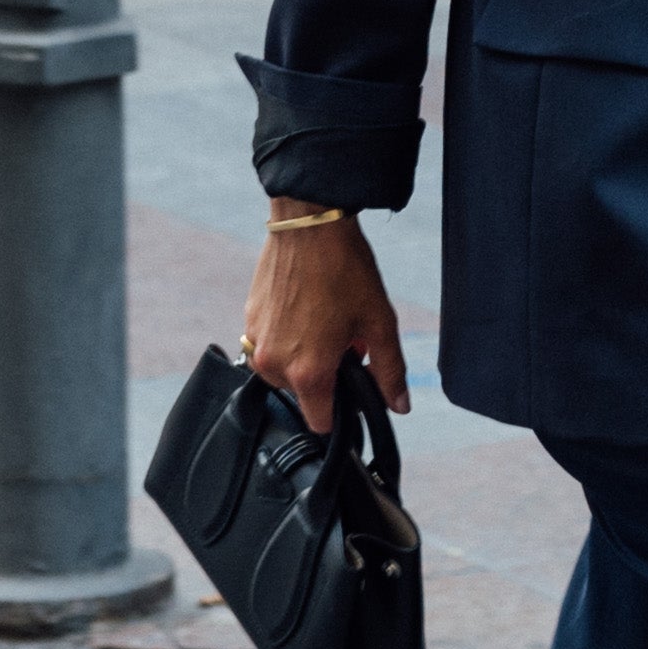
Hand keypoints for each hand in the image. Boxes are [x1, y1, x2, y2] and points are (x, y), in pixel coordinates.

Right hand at [239, 205, 410, 433]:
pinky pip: (267, 346)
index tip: (351, 392)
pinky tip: (305, 310)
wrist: (309, 225)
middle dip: (324, 377)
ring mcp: (256, 341)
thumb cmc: (344, 269)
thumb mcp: (379, 323)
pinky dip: (286, 338)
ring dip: (302, 358)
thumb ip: (390, 371)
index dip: (341, 413)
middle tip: (344, 342)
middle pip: (302, 395)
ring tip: (324, 323)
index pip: (320, 423)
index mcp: (308, 372)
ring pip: (283, 371)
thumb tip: (399, 404)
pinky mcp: (248, 320)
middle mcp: (274, 363)